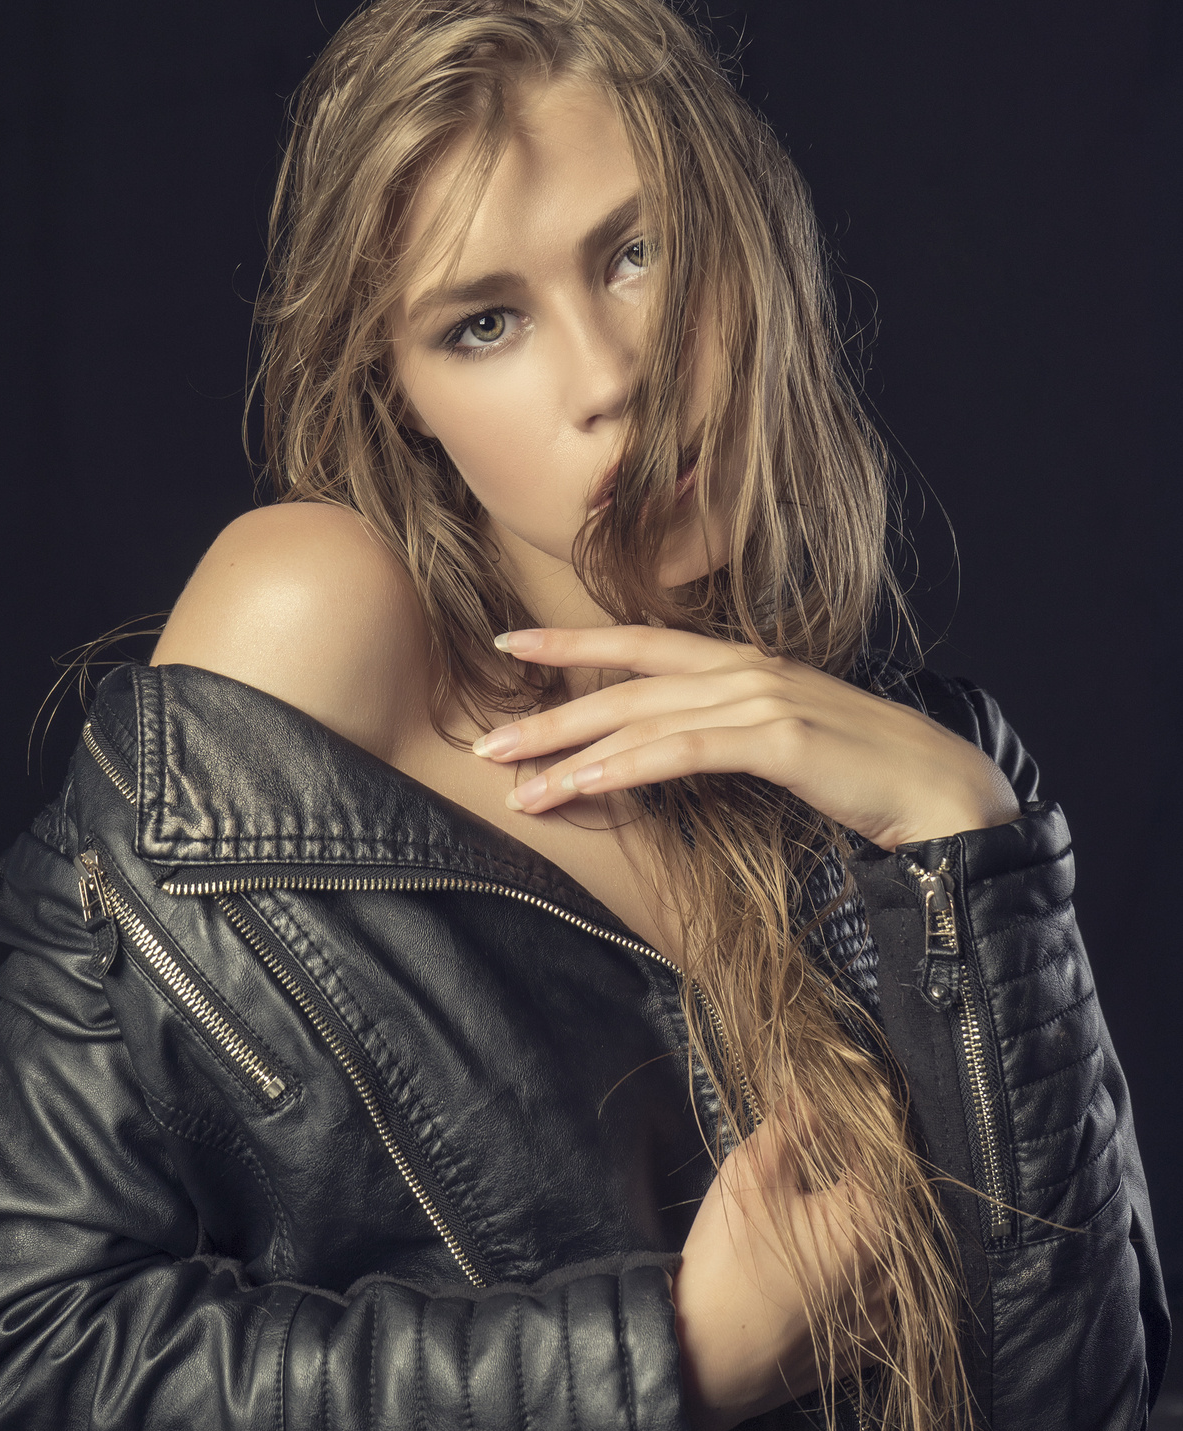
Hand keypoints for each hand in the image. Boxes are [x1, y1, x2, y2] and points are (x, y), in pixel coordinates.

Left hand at [473, 626, 1018, 850]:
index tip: (509, 643)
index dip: (572, 641)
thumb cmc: (864, 773)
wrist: (946, 790)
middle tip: (484, 741)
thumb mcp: (784, 742)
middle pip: (624, 684)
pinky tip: (580, 787)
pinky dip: (624, 768)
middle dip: (549, 712)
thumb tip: (668, 750)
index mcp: (743, 664)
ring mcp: (762, 699)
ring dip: (571, 754)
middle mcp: (744, 670)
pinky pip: (682, 752)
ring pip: (642, 720)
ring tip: (514, 784)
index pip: (640, 643)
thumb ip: (726, 734)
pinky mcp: (780, 738)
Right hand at [671, 1111, 890, 1430]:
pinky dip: (862, 1270)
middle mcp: (895, 1273)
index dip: (856, 1124)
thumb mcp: (753, 1172)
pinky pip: (880, 1295)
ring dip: (864, 1222)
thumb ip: (793, 1121)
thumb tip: (815, 1084)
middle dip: (860, 1172)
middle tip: (821, 1156)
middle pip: (891, 1202)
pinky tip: (825, 1261)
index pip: (884, 1153)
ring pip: (890, 1250)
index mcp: (875, 1224)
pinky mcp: (866, 1349)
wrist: (704, 1359)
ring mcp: (884, 1318)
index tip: (829, 1108)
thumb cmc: (730, 1260)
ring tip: (821, 1205)